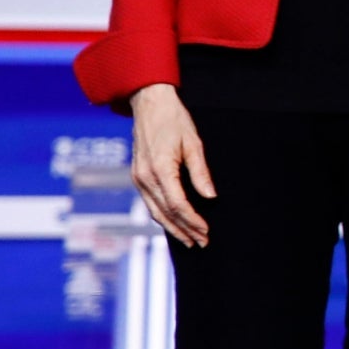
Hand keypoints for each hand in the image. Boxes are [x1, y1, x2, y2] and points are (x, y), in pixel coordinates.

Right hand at [129, 84, 213, 247]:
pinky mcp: (137, 176)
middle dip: (184, 230)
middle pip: (165, 213)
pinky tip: (174, 223)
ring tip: (190, 240)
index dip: (192, 221)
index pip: (177, 204)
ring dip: (172, 227)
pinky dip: (162, 216)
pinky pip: (149, 202)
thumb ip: (201, 172)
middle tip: (201, 243)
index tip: (206, 231)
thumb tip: (211, 197)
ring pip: (154, 211)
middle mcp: (145, 178)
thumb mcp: (194, 144)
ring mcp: (138, 178)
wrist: (149, 105)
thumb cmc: (174, 121)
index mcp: (160, 169)